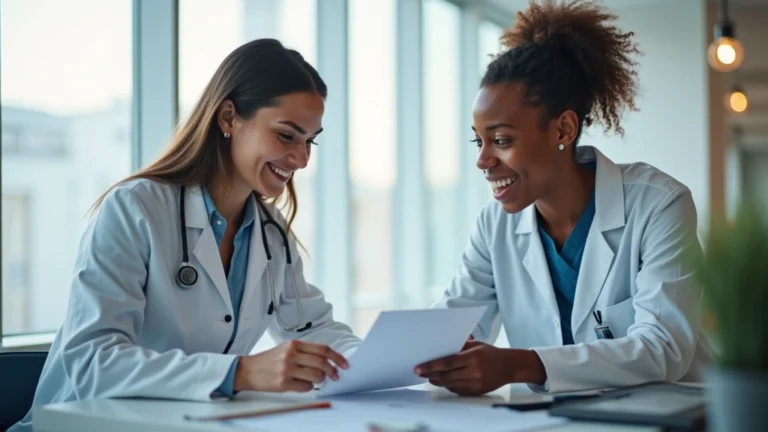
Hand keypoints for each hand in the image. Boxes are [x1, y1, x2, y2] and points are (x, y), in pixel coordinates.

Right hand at [234, 340, 348, 392]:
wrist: (248, 370)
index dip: (337, 357)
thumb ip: (306, 352)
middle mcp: (291, 354)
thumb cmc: (271, 360)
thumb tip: (329, 360)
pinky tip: (302, 384)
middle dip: (333, 371)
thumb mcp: (287, 348)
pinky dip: (308, 387)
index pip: (323, 349)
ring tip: (314, 380)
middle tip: (336, 376)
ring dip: (320, 380)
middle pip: (322, 362)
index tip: (345, 364)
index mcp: (294, 344)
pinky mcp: (283, 383)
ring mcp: (287, 369)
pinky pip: (306, 387)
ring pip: (316, 376)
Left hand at [414, 341, 545, 395]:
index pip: (447, 363)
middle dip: (431, 374)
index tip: (418, 368)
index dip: (430, 366)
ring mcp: (476, 383)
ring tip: (430, 377)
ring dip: (438, 381)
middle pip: (446, 376)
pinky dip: (448, 386)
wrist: (509, 366)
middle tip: (421, 372)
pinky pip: (457, 390)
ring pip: (450, 385)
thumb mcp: (475, 345)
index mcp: (473, 357)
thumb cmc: (490, 353)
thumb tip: (439, 346)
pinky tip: (443, 381)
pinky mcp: (477, 391)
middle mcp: (474, 372)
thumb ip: (459, 346)